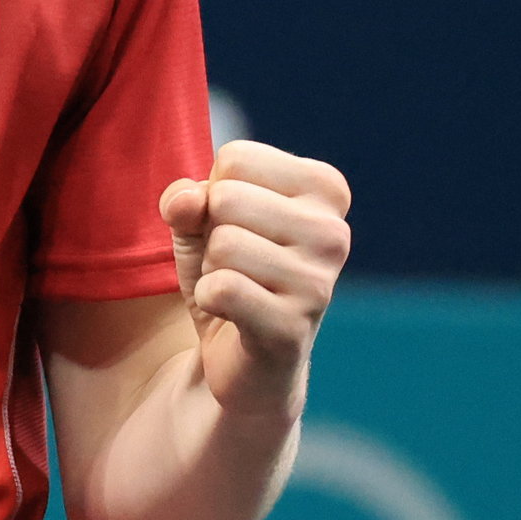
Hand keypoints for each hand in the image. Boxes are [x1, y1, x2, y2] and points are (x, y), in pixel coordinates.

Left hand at [156, 140, 352, 420]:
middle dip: (212, 234)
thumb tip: (187, 200)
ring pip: (224, 244)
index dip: (215, 194)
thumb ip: (186, 198)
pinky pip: (223, 288)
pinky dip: (209, 300)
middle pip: (227, 197)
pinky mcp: (294, 327)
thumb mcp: (200, 223)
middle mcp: (334, 232)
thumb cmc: (231, 273)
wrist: (247, 362)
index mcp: (326, 189)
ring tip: (238, 290)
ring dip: (213, 270)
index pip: (236, 158)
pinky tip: (232, 314)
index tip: (239, 228)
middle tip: (236, 266)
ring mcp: (319, 282)